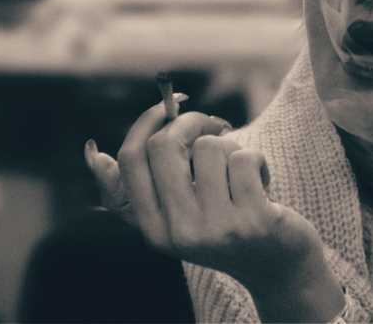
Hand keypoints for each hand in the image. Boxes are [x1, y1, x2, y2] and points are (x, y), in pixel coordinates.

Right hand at [85, 102, 346, 321]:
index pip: (130, 161)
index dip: (146, 122)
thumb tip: (93, 152)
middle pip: (164, 146)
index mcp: (153, 229)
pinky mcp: (253, 220)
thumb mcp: (180, 215)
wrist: (279, 266)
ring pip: (209, 147)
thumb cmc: (227, 228)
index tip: (169, 105)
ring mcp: (216, 228)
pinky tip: (262, 182)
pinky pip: (244, 158)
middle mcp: (178, 232)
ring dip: (231, 147)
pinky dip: (258, 160)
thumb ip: (143, 189)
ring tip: (240, 172)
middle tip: (215, 126)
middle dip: (192, 121)